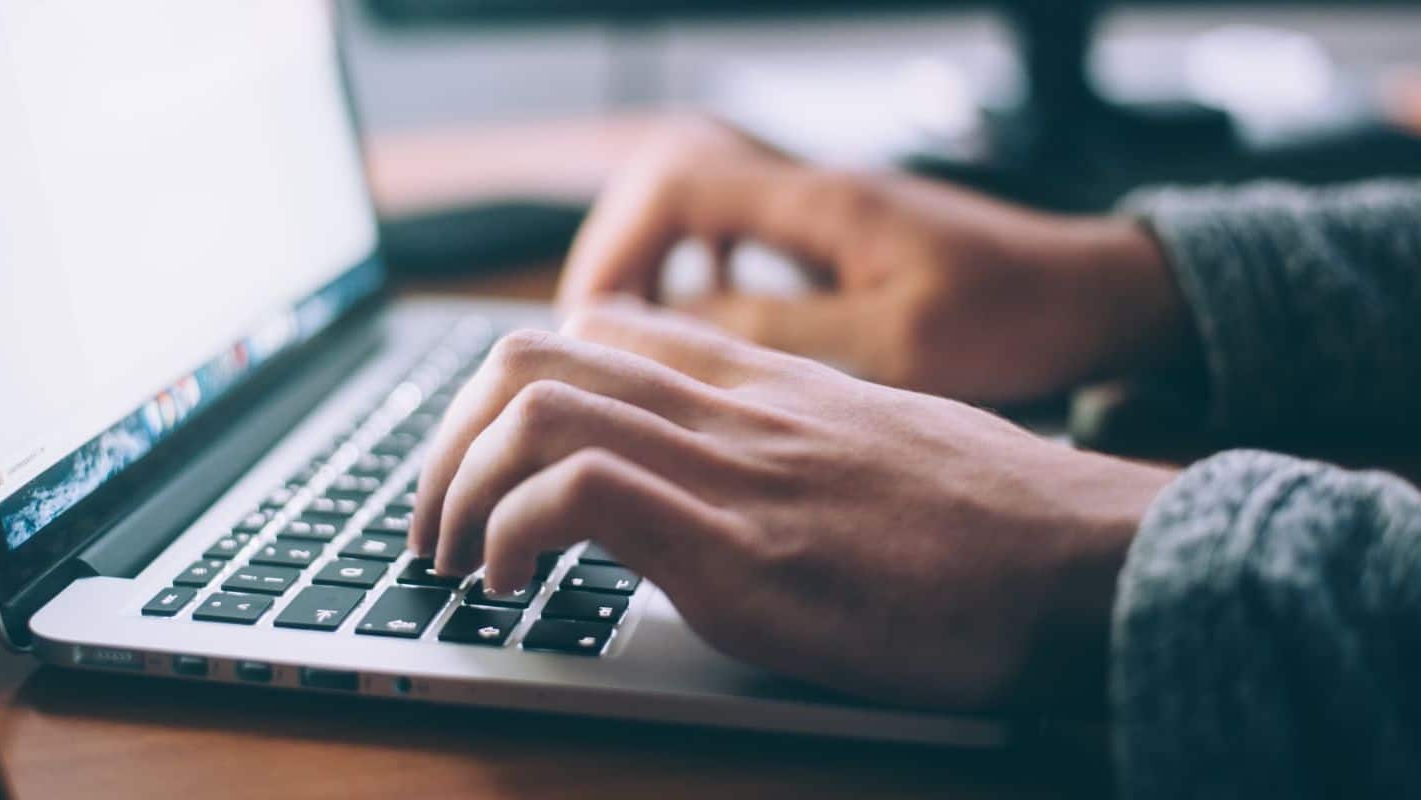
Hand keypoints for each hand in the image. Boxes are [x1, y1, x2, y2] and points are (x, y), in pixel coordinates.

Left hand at [411, 302, 1177, 710]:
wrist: (1088, 562)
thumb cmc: (997, 522)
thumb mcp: (879, 445)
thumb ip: (790, 439)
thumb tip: (730, 477)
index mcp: (763, 383)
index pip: (597, 330)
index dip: (510, 389)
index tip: (489, 461)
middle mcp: (733, 408)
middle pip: (533, 356)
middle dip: (449, 439)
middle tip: (436, 519)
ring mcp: (733, 472)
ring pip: (534, 408)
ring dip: (457, 486)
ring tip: (454, 559)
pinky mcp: (741, 552)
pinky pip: (579, 495)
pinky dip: (511, 534)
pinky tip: (512, 586)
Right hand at [557, 116, 1193, 404]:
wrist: (1095, 296)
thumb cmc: (1017, 318)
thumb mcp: (897, 344)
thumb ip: (780, 332)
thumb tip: (672, 329)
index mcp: (821, 204)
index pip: (675, 183)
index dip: (616, 248)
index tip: (593, 322)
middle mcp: (812, 193)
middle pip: (667, 186)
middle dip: (617, 256)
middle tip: (594, 340)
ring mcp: (823, 212)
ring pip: (697, 211)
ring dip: (652, 268)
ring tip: (629, 342)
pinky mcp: (837, 241)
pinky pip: (736, 239)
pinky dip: (698, 278)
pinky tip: (700, 331)